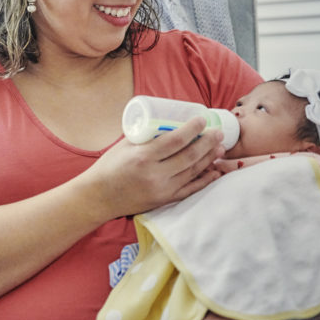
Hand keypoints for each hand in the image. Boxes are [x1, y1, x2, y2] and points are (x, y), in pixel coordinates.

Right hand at [91, 117, 225, 218]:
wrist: (99, 196)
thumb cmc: (110, 166)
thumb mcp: (125, 145)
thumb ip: (147, 136)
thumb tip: (170, 122)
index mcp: (143, 157)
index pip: (175, 140)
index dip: (192, 129)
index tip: (202, 120)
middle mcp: (155, 174)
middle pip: (189, 156)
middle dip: (207, 142)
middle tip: (218, 132)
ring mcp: (162, 189)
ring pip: (193, 171)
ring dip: (209, 158)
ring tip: (219, 147)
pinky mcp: (164, 200)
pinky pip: (190, 189)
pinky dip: (205, 180)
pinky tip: (215, 171)